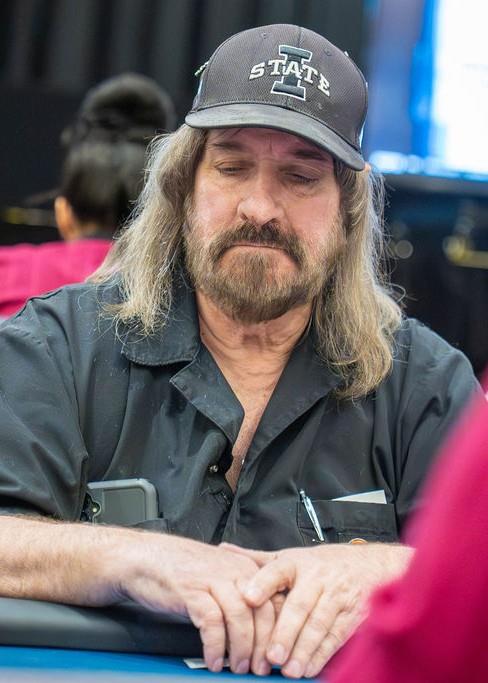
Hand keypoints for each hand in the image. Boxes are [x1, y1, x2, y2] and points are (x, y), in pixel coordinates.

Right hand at [111, 533, 274, 675]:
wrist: (146, 557)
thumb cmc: (182, 570)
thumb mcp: (219, 578)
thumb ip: (239, 597)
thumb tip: (259, 633)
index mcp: (245, 568)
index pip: (274, 602)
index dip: (278, 633)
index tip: (275, 656)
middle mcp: (234, 570)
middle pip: (262, 612)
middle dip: (263, 647)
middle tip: (259, 669)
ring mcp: (213, 579)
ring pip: (241, 618)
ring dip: (242, 649)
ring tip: (238, 668)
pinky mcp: (192, 590)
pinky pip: (212, 623)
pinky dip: (215, 646)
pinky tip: (213, 660)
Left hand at [230, 543, 411, 677]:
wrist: (372, 566)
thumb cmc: (324, 564)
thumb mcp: (291, 556)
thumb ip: (259, 560)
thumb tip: (225, 550)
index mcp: (297, 563)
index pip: (277, 570)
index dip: (263, 582)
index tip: (248, 596)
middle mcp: (317, 578)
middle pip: (300, 605)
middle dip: (285, 632)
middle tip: (271, 655)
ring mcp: (337, 596)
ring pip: (319, 624)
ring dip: (304, 649)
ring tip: (289, 668)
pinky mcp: (353, 615)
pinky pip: (337, 636)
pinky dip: (323, 653)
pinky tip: (310, 667)